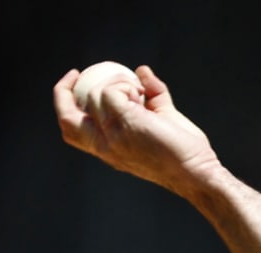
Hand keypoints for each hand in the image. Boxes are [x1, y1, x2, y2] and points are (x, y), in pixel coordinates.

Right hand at [53, 65, 220, 194]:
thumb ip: (152, 96)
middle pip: (66, 115)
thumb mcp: (162, 121)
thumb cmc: (184, 153)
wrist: (198, 173)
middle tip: (77, 72)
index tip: (75, 82)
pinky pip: (113, 90)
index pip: (70, 128)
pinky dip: (128, 85)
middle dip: (62, 90)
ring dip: (119, 85)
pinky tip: (145, 96)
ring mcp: (112, 136)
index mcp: (106, 150)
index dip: (64, 103)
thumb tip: (142, 71)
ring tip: (143, 96)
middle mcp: (103, 146)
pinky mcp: (124, 123)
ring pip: (96, 95)